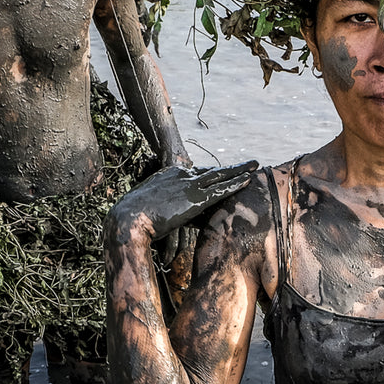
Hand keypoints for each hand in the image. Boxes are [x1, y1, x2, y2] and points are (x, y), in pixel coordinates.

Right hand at [111, 161, 257, 241]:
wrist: (127, 218)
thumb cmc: (130, 218)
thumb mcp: (144, 206)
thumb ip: (157, 205)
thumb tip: (157, 215)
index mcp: (167, 174)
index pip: (195, 172)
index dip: (210, 175)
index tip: (221, 174)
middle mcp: (180, 175)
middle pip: (211, 170)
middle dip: (230, 169)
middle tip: (247, 164)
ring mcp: (189, 185)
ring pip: (221, 175)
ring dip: (240, 170)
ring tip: (256, 166)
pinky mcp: (196, 198)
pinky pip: (222, 189)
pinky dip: (237, 184)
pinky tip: (249, 180)